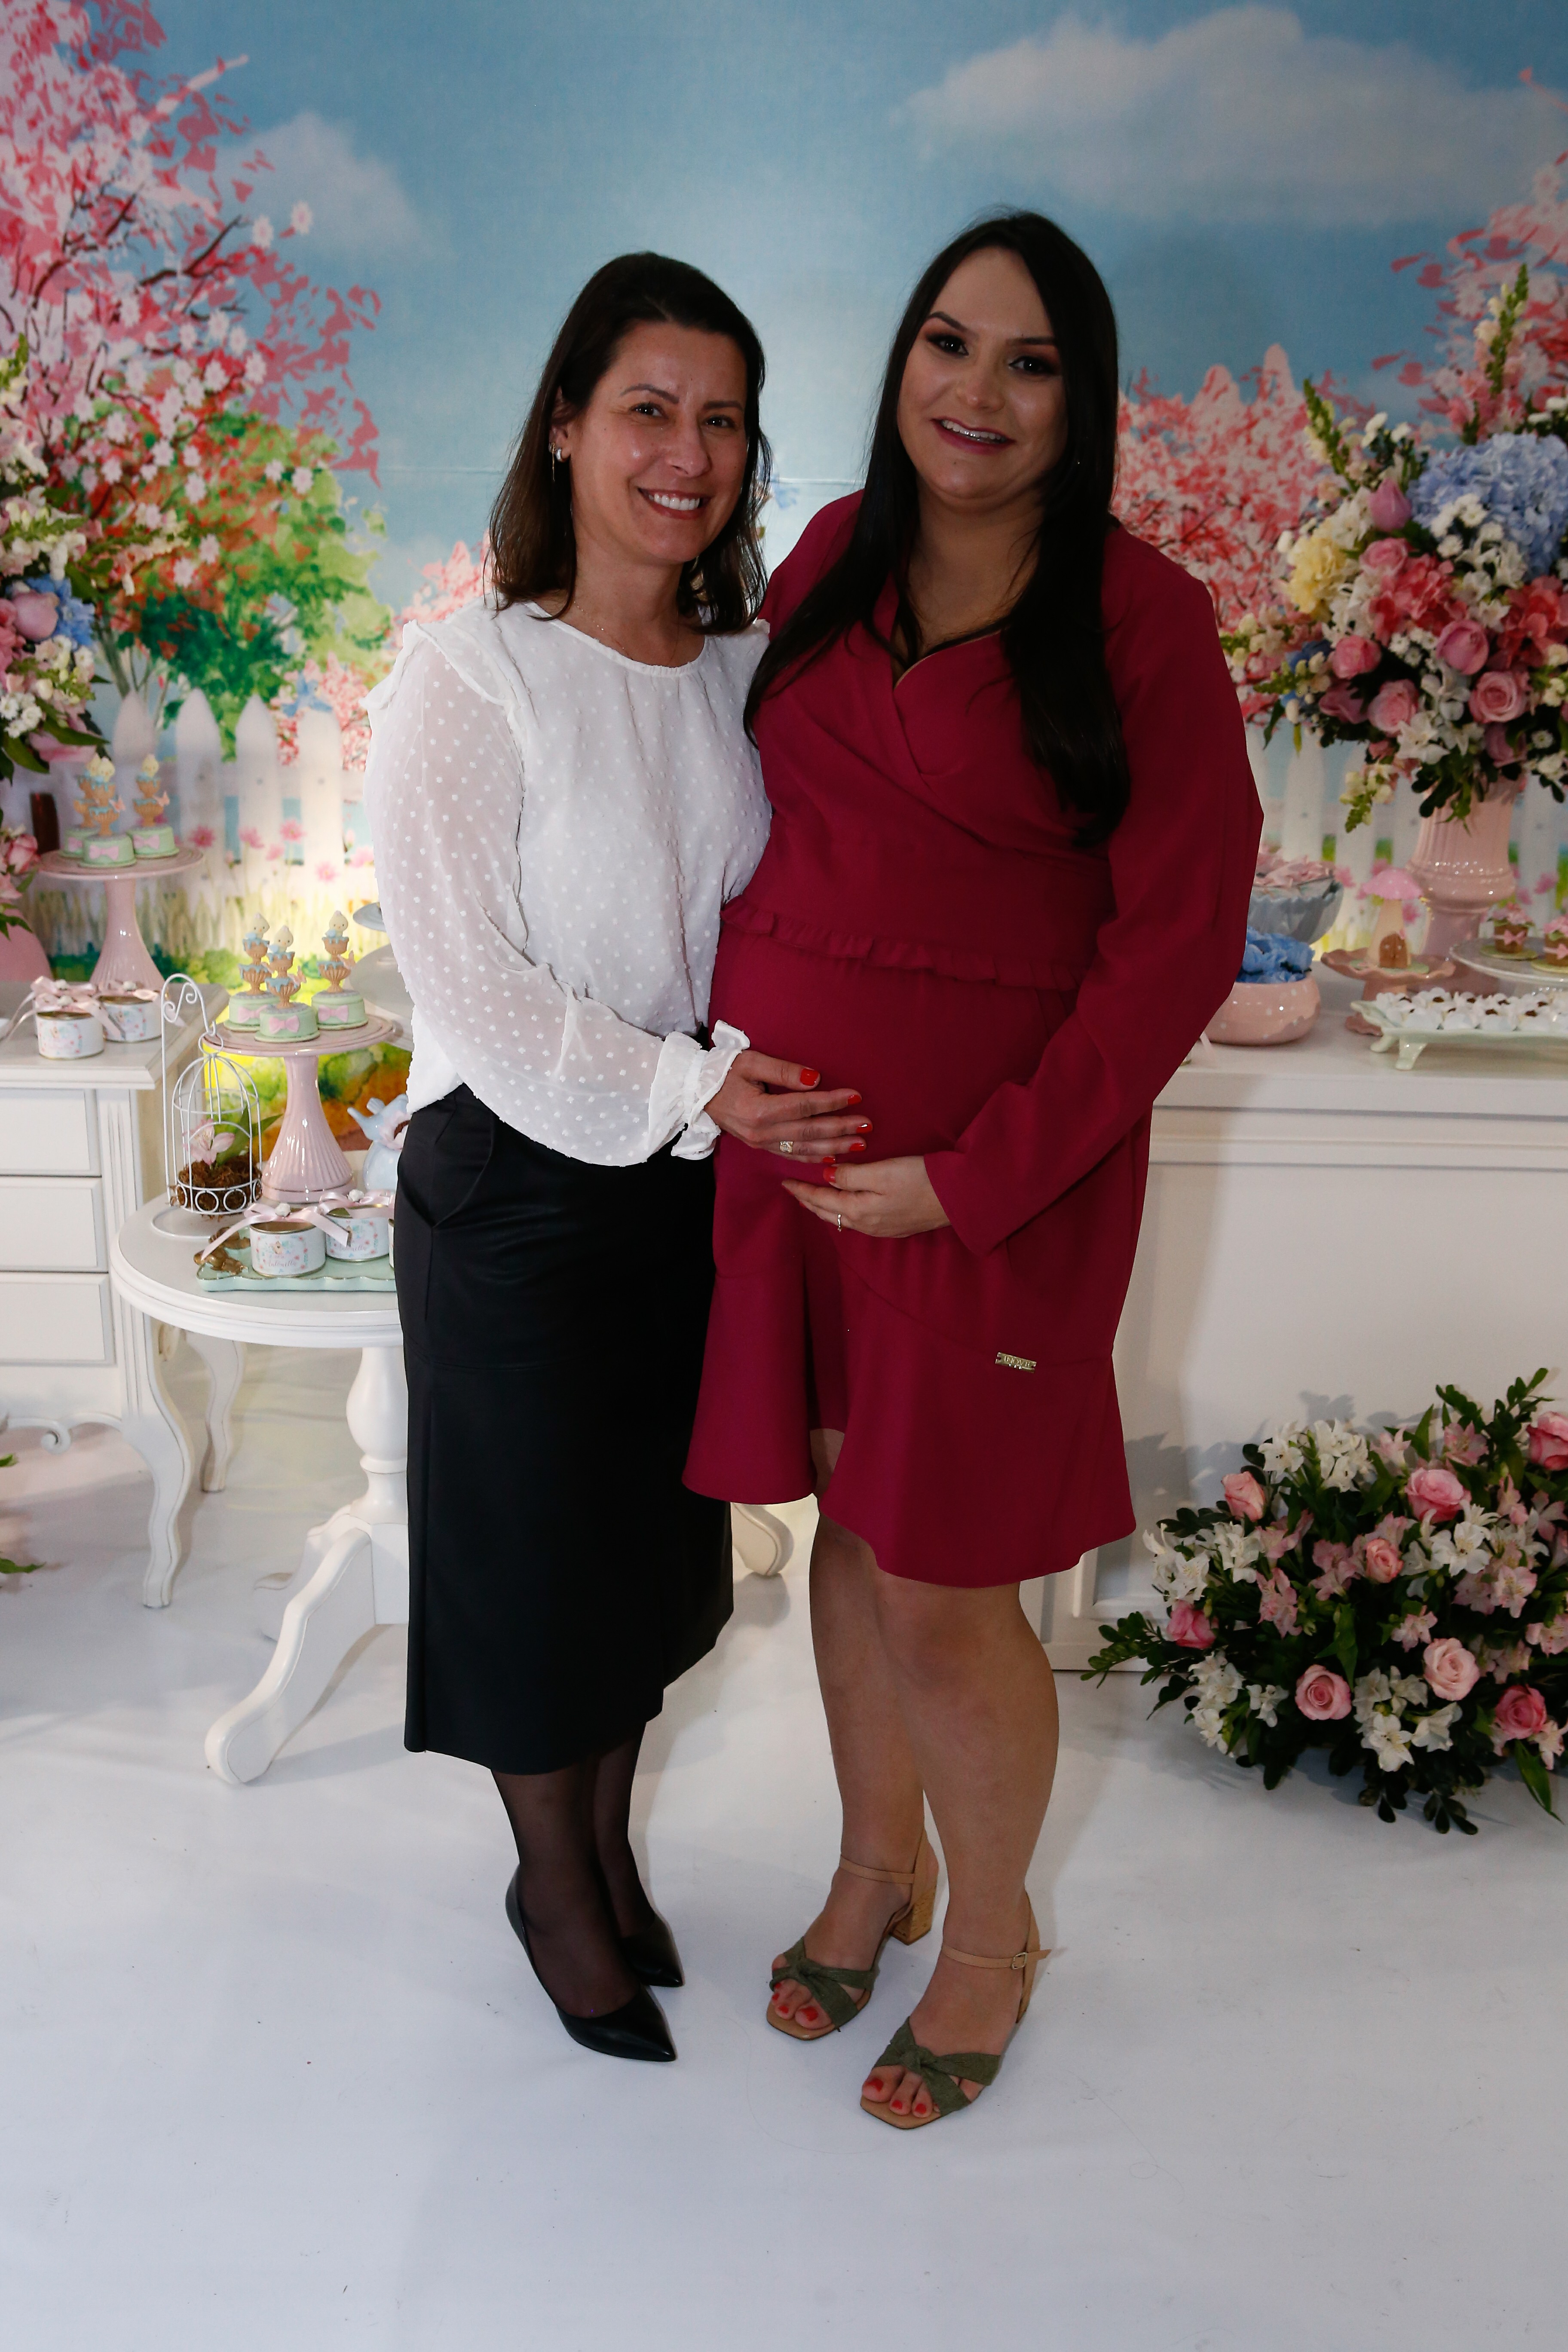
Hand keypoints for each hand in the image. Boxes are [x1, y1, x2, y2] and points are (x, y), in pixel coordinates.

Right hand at [706, 1050, 869, 1162]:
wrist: (696, 1092)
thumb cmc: (724, 1071)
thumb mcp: (751, 1062)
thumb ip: (783, 1071)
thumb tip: (816, 1079)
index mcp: (759, 1110)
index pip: (804, 1106)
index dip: (832, 1102)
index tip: (856, 1096)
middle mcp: (761, 1132)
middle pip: (809, 1132)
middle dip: (841, 1129)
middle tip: (867, 1125)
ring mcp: (760, 1143)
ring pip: (804, 1149)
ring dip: (834, 1148)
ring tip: (860, 1144)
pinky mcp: (760, 1147)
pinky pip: (792, 1156)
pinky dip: (814, 1159)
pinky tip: (834, 1159)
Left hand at [784, 1155, 949, 1238]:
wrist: (959, 1198)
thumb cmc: (920, 1180)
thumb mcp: (881, 1172)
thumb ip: (850, 1175)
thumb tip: (825, 1176)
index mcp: (858, 1211)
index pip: (821, 1199)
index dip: (801, 1189)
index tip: (784, 1181)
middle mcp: (866, 1225)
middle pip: (828, 1213)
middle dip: (809, 1201)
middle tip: (793, 1190)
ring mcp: (882, 1229)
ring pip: (843, 1219)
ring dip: (825, 1208)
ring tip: (814, 1198)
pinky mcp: (896, 1227)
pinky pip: (859, 1221)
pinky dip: (844, 1211)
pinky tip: (846, 1207)